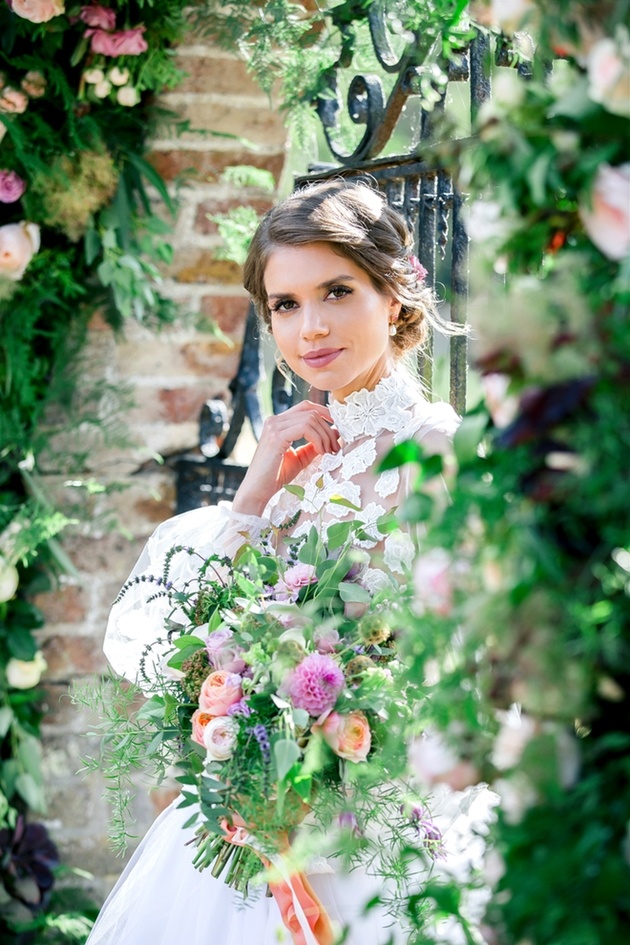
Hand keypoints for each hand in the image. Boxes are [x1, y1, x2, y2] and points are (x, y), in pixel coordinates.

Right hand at [232, 401, 339, 516]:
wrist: (258, 490)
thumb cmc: (277, 475)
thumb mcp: (301, 457)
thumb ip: (315, 444)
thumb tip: (336, 433)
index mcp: (278, 422)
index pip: (305, 407)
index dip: (324, 413)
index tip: (337, 428)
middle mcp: (274, 420)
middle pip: (311, 412)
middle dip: (328, 429)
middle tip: (335, 447)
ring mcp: (274, 426)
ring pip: (310, 418)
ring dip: (324, 435)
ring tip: (328, 452)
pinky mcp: (276, 436)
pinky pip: (305, 428)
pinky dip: (317, 439)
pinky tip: (320, 451)